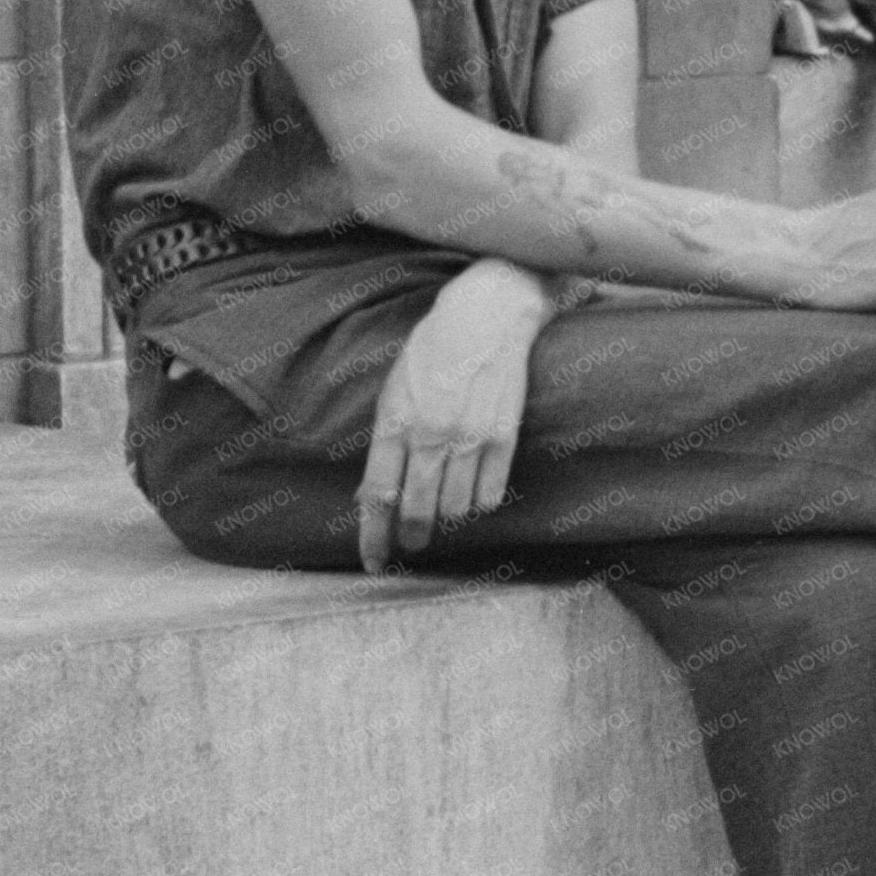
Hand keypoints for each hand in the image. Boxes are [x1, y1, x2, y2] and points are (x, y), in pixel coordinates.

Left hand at [356, 265, 550, 572]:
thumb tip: (372, 496)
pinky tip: (473, 491)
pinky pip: (489, 495)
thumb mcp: (395, 389)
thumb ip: (386, 442)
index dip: (373, 536)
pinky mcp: (503, 436)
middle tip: (413, 544)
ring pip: (454, 509)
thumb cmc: (434, 349)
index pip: (378, 495)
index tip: (374, 561)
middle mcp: (430, 434)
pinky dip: (479, 503)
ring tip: (446, 505)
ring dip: (447, 515)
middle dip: (412, 536)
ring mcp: (469, 437)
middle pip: (417, 510)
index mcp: (395, 420)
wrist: (487, 314)